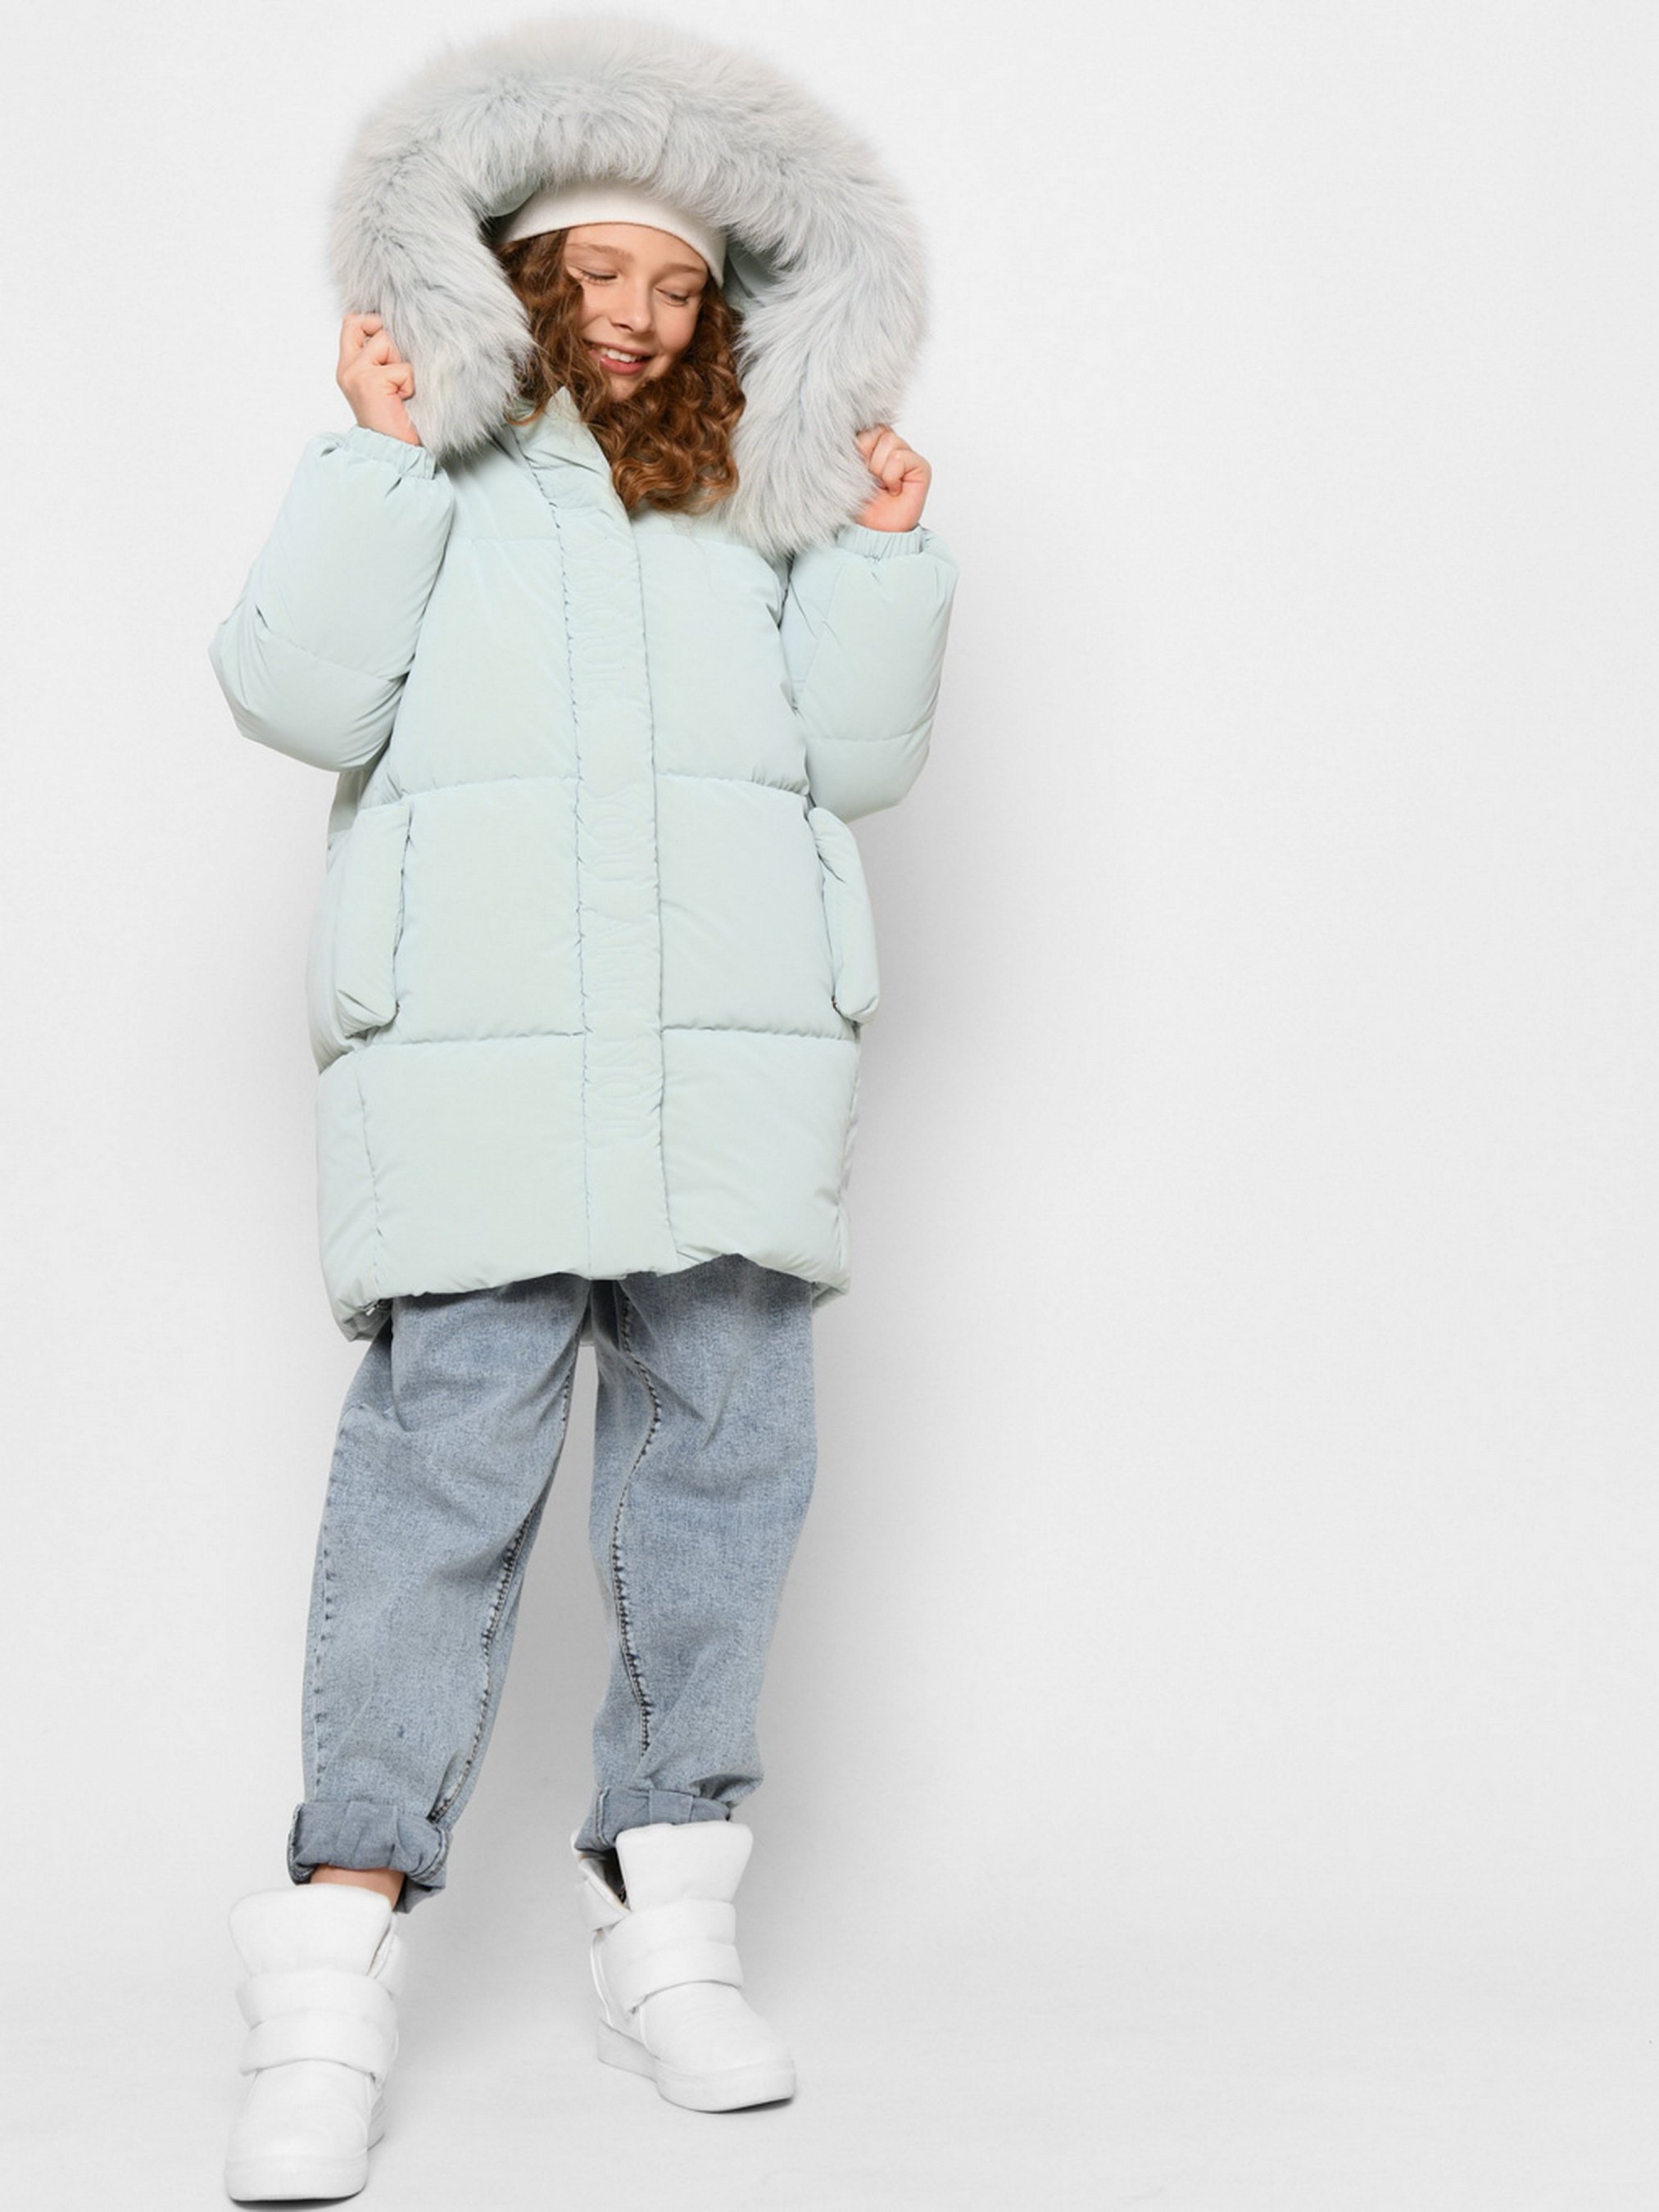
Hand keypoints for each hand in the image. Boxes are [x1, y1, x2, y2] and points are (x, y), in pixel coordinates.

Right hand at [338, 314, 420, 444]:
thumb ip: (380, 358)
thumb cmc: (393, 421)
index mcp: (348, 367)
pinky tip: (404, 399)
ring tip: (399, 389)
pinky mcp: (371, 382)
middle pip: (366, 324)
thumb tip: (395, 331)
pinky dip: (410, 384)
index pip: (352, 323)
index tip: (389, 346)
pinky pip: (402, 368)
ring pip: (386, 342)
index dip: (372, 323)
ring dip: (401, 365)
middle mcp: (347, 368)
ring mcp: (356, 373)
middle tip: (395, 371)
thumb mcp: (382, 384)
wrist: (390, 452)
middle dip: (388, 341)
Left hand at [852, 424, 929, 531]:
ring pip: (889, 442)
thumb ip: (853, 448)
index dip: (859, 447)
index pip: (867, 427)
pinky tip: (893, 489)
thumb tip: (852, 431)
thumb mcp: (849, 471)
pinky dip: (891, 475)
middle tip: (871, 480)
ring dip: (879, 468)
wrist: (874, 530)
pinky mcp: (921, 467)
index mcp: (875, 444)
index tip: (859, 468)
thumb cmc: (862, 504)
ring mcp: (909, 456)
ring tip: (882, 486)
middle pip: (878, 431)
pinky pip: (900, 458)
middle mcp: (893, 447)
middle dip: (868, 458)